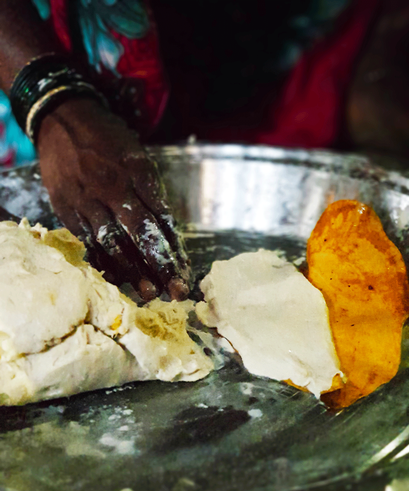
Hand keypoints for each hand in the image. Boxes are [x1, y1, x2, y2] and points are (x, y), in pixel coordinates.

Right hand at [36, 97, 189, 300]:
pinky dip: (104, 262)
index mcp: (137, 172)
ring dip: (133, 271)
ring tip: (150, 293)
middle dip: (160, 264)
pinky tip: (118, 278)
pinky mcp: (67, 209)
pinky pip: (87, 241)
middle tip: (176, 290)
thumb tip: (167, 231)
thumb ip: (151, 192)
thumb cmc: (107, 139)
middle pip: (141, 233)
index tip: (186, 270)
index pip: (161, 217)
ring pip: (113, 243)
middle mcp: (112, 187)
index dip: (175, 247)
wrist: (62, 119)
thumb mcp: (137, 156)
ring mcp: (87, 200)